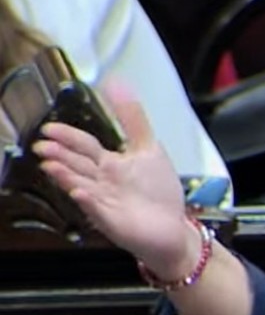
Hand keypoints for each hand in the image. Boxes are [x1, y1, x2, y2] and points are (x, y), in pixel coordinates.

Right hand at [34, 82, 197, 276]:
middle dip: (59, 154)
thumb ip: (134, 119)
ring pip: (79, 184)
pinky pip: (96, 209)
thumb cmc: (158, 192)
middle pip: (76, 164)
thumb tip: (119, 87)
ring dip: (65, 175)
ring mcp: (104, 201)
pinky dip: (88, 200)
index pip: (85, 146)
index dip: (68, 137)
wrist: (171, 228)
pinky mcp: (111, 220)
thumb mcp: (149, 148)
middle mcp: (102, 182)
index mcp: (111, 165)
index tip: (50, 128)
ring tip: (51, 166)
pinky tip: (80, 192)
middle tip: (43, 145)